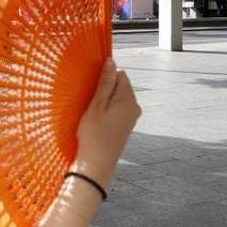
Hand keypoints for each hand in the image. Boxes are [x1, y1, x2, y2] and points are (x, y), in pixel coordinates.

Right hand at [73, 63, 141, 187]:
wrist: (97, 165)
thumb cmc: (94, 135)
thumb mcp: (96, 105)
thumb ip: (105, 82)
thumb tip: (111, 61)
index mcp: (128, 99)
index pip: (120, 74)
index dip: (105, 78)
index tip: (93, 90)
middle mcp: (134, 107)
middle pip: (120, 85)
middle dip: (105, 89)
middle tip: (92, 105)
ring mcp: (132, 117)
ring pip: (117, 97)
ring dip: (105, 101)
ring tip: (94, 115)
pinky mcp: (126, 125)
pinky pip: (117, 108)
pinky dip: (107, 111)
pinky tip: (98, 122)